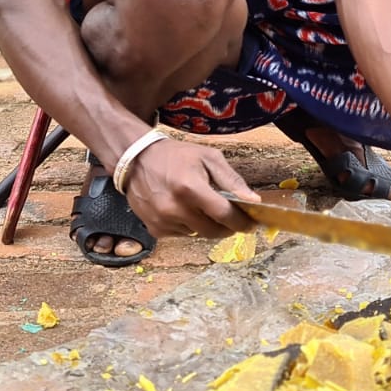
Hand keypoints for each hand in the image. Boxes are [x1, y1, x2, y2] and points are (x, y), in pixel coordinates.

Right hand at [121, 139, 258, 238]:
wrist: (137, 159)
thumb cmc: (175, 156)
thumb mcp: (208, 158)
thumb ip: (231, 180)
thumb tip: (253, 201)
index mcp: (190, 188)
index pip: (224, 215)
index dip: (242, 222)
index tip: (251, 224)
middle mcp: (175, 208)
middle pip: (213, 231)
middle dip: (227, 227)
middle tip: (231, 218)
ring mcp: (163, 221)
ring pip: (198, 234)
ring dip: (207, 225)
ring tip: (203, 207)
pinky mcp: (155, 229)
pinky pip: (182, 235)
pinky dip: (189, 226)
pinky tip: (184, 210)